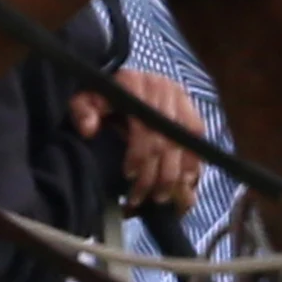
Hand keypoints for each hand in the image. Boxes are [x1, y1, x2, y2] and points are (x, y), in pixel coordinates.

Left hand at [69, 68, 204, 210]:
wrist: (127, 87)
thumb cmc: (106, 99)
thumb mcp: (87, 99)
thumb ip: (83, 111)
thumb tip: (89, 129)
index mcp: (136, 84)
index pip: (144, 128)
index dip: (139, 157)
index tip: (128, 176)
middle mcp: (163, 89)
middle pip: (165, 142)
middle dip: (154, 176)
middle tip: (141, 197)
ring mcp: (182, 102)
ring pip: (184, 147)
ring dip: (174, 178)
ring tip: (160, 198)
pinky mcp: (193, 114)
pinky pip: (198, 146)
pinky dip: (190, 168)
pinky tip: (180, 185)